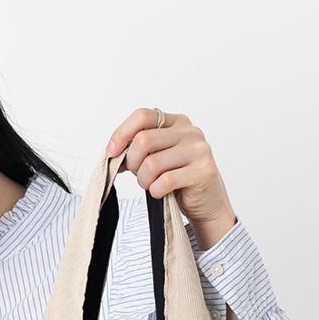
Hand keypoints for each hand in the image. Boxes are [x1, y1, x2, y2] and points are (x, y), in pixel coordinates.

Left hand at [106, 108, 236, 230]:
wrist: (207, 203)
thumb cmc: (179, 180)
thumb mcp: (157, 158)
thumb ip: (139, 149)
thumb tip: (113, 151)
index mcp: (177, 122)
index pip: (142, 116)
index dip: (121, 134)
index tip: (111, 152)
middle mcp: (190, 132)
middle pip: (143, 140)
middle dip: (133, 163)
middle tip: (139, 175)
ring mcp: (198, 151)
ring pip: (152, 164)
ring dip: (144, 181)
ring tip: (152, 185)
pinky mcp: (202, 172)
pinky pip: (164, 182)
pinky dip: (156, 191)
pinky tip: (162, 193)